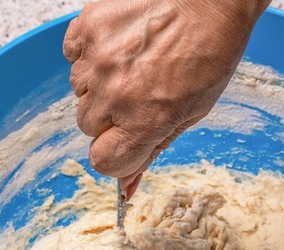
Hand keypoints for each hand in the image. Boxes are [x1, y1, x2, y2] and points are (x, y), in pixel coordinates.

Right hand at [63, 0, 268, 198]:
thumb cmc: (211, 52)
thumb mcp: (191, 112)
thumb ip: (152, 149)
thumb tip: (125, 188)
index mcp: (145, 121)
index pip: (103, 162)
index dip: (116, 153)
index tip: (127, 139)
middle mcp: (115, 93)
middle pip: (87, 126)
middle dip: (110, 116)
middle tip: (140, 90)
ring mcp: (98, 59)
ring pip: (79, 91)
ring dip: (100, 82)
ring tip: (135, 61)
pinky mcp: (88, 27)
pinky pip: (73, 55)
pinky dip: (91, 52)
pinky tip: (122, 43)